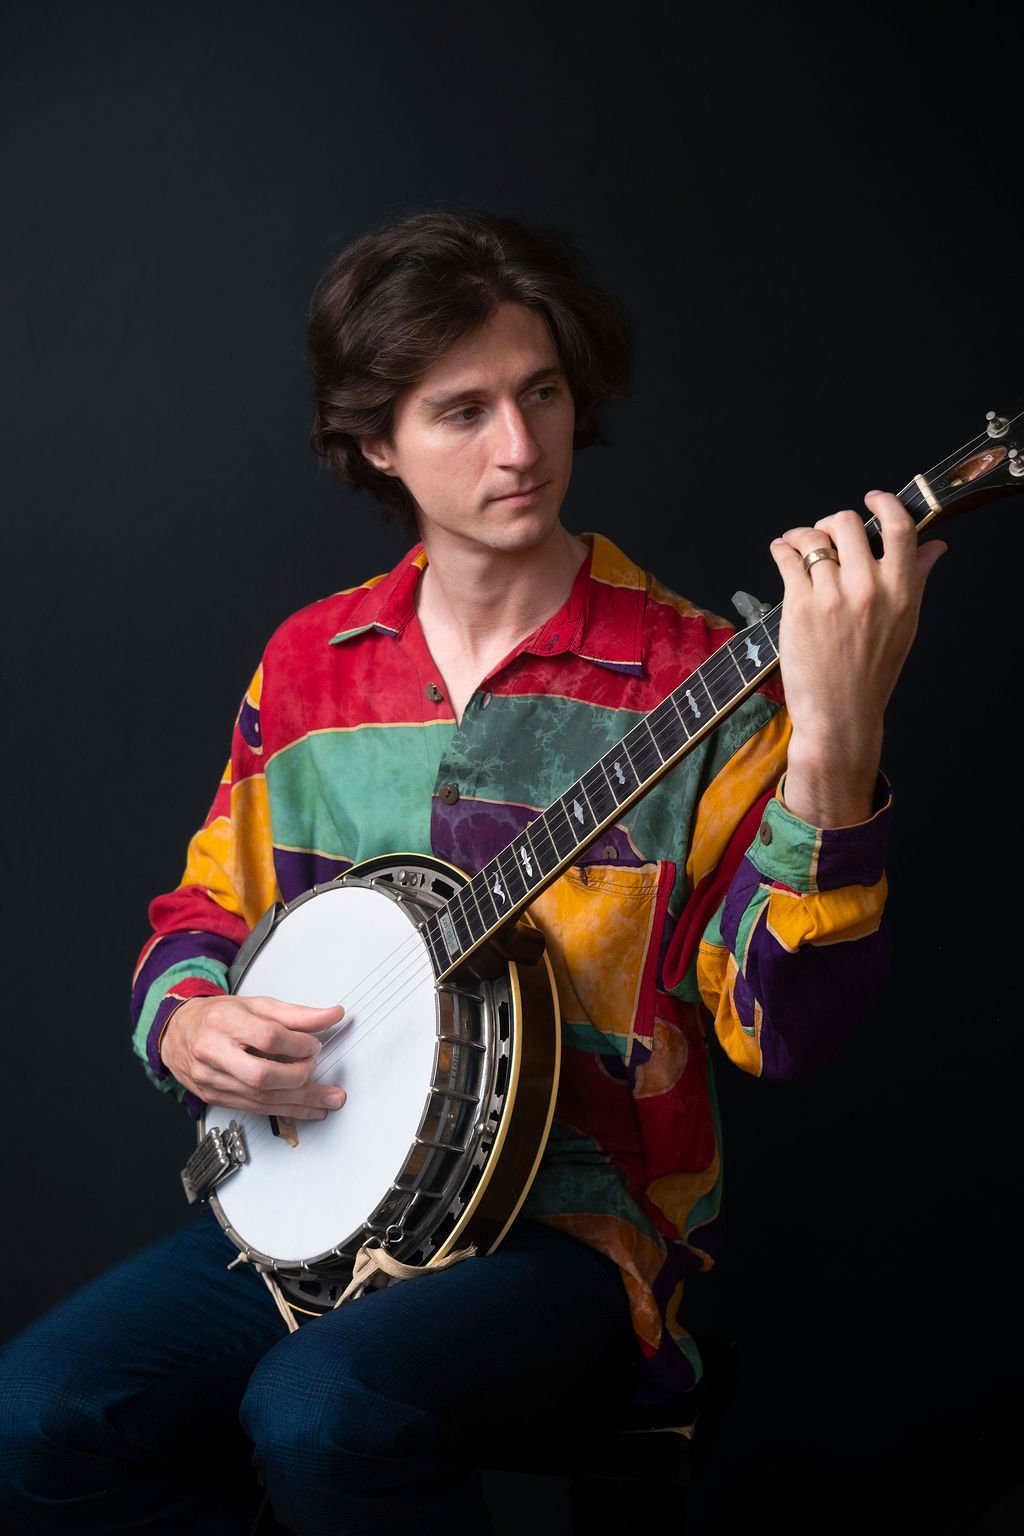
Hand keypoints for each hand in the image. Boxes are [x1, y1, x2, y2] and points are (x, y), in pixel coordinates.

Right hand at [161, 994, 346, 1118]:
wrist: (177, 1032)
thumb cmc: (217, 1016)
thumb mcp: (255, 1005)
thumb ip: (295, 1014)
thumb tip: (332, 1015)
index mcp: (223, 1022)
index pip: (267, 1037)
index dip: (297, 1044)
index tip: (315, 1045)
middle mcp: (213, 1052)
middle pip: (261, 1075)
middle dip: (299, 1078)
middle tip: (319, 1071)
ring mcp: (211, 1079)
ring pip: (260, 1098)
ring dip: (300, 1102)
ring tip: (328, 1100)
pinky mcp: (214, 1098)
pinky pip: (254, 1108)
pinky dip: (285, 1110)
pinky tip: (306, 1109)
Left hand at [769, 490, 945, 826]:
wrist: (840, 715)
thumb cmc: (872, 674)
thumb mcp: (905, 626)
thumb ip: (916, 580)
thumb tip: (935, 547)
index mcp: (901, 592)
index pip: (900, 528)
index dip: (885, 502)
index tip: (872, 498)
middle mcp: (869, 589)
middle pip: (847, 522)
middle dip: (832, 522)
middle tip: (825, 535)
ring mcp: (832, 596)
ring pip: (812, 538)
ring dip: (802, 535)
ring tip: (797, 545)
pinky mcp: (799, 606)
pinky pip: (786, 556)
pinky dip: (781, 548)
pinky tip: (782, 553)